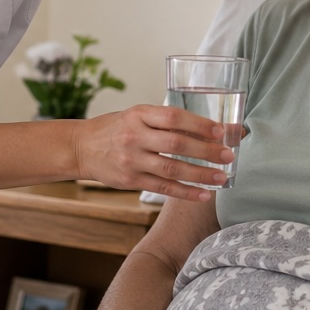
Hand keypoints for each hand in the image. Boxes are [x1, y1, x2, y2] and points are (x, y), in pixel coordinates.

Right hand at [69, 105, 234, 199]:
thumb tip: (206, 129)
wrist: (81, 148)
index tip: (220, 131)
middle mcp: (135, 136)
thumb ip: (164, 121)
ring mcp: (132, 160)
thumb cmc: (115, 128)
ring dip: (201, 174)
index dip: (199, 124)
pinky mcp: (131, 180)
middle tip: (228, 155)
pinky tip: (203, 194)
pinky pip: (163, 188)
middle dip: (206, 151)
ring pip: (172, 169)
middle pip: (176, 144)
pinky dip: (186, 192)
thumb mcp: (136, 115)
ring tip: (221, 177)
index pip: (173, 117)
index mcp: (139, 114)